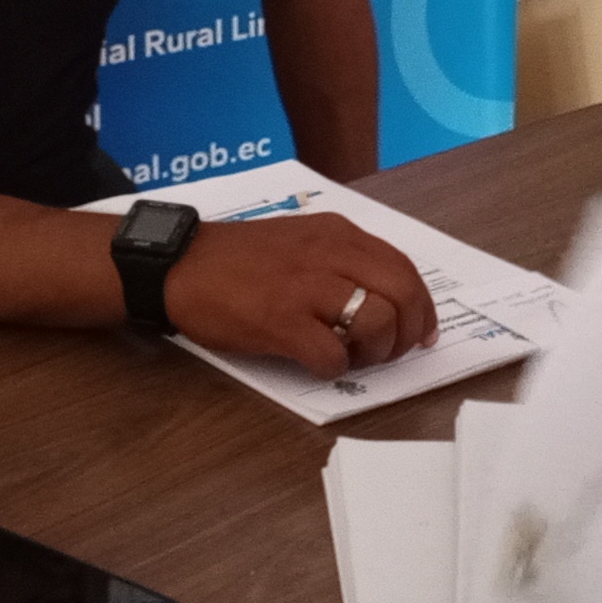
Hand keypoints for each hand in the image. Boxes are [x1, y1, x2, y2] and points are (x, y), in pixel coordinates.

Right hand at [161, 213, 438, 377]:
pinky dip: (336, 368)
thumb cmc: (238, 259)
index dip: (422, 307)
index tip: (422, 332)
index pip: (404, 268)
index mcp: (337, 234)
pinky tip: (318, 362)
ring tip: (355, 357)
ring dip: (376, 351)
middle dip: (409, 332)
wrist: (179, 265)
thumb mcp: (300, 240)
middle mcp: (329, 254)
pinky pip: (332, 355)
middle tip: (393, 352)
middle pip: (403, 293)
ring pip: (378, 322)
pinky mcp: (281, 321)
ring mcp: (306, 287)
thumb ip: (341, 260)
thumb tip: (383, 298)